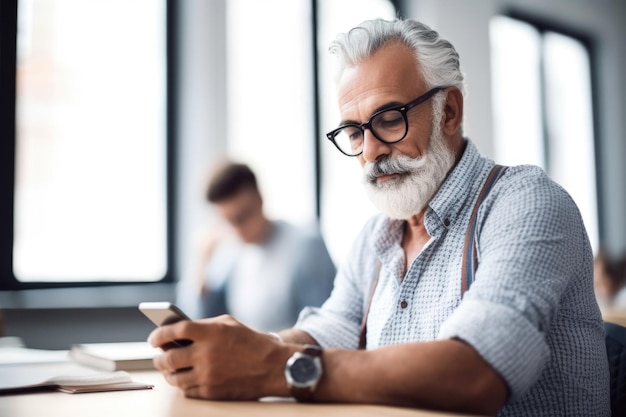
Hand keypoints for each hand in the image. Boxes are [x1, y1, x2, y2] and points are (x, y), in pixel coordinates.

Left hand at [147, 314, 292, 399]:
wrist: (273, 366)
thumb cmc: (252, 342)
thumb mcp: (229, 324)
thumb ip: (204, 326)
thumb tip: (179, 333)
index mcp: (210, 332)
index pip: (174, 331)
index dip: (159, 334)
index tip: (154, 338)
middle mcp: (206, 354)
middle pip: (169, 358)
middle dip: (159, 357)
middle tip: (159, 356)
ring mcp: (208, 375)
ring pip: (174, 377)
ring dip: (168, 373)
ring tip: (169, 368)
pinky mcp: (212, 391)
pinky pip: (187, 390)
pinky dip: (183, 384)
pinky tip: (184, 378)